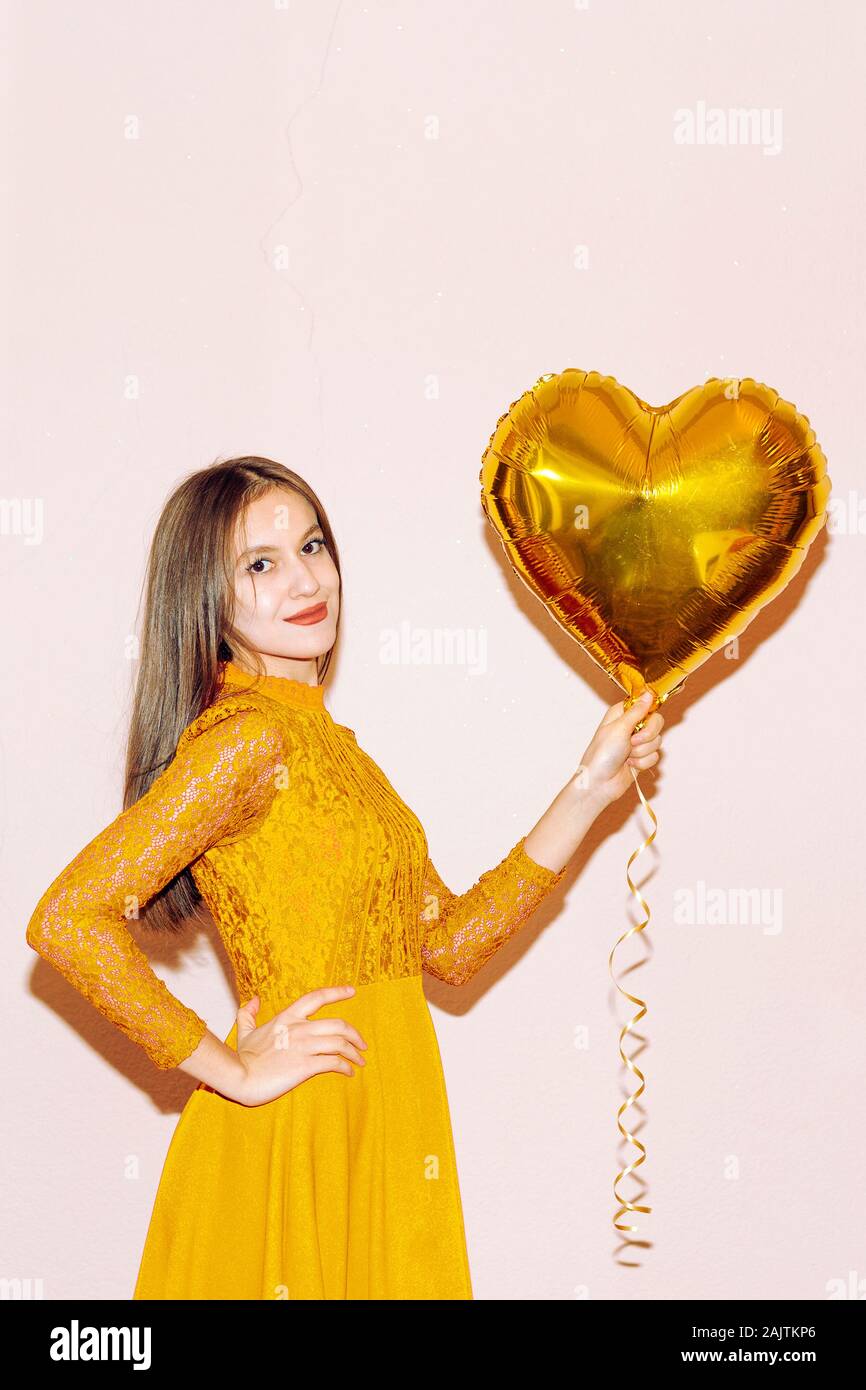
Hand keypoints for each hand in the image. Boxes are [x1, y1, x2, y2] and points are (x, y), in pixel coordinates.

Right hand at [229, 985, 368, 1106]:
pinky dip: (346, 1067)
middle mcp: (299, 1028)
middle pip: (339, 1024)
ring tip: (359, 1061)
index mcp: (287, 1017)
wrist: (239, 1077)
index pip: (317, 997)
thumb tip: (253, 1000)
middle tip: (362, 1044)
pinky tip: (349, 1072)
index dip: (337, 992)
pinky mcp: (305, 1065)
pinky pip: (334, 1063)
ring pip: (340, 1043)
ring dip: (354, 1053)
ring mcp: (303, 1046)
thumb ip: (248, 1013)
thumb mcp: (245, 1031)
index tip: (352, 991)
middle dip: (355, 1035)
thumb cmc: (243, 1057)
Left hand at [575, 691, 663, 807]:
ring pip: (657, 741)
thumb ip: (637, 711)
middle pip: (656, 722)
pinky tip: (630, 765)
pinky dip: (643, 762)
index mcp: (622, 714)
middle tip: (633, 741)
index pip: (645, 704)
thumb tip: (648, 694)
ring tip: (627, 756)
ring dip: (642, 751)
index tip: (645, 719)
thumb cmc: (602, 754)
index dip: (648, 711)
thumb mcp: (619, 728)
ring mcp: (636, 743)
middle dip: (647, 735)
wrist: (600, 783)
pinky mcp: (641, 757)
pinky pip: (655, 756)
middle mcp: (630, 727)